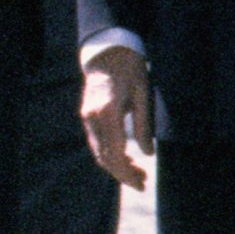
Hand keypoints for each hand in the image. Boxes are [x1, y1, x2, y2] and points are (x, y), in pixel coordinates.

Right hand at [80, 46, 153, 190]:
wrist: (107, 50)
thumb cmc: (130, 69)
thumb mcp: (143, 94)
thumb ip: (144, 125)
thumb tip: (148, 154)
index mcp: (108, 111)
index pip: (114, 153)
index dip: (127, 173)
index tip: (142, 182)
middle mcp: (93, 116)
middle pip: (104, 157)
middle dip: (122, 174)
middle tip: (143, 182)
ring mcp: (87, 116)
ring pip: (98, 151)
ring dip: (116, 166)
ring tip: (138, 173)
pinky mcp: (86, 115)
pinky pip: (97, 141)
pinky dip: (110, 154)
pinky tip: (125, 159)